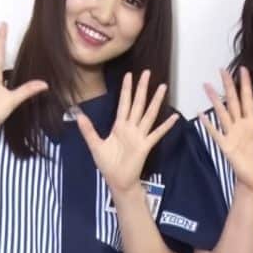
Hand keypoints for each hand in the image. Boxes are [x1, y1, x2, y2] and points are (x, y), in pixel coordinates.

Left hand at [78, 70, 177, 193]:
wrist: (117, 180)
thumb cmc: (107, 164)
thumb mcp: (95, 145)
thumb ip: (88, 130)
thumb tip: (78, 115)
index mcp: (119, 126)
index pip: (124, 103)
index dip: (126, 89)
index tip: (129, 75)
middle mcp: (131, 127)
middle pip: (138, 104)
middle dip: (142, 88)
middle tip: (147, 73)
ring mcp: (140, 135)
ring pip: (149, 114)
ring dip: (156, 101)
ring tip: (163, 87)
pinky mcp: (145, 146)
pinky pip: (157, 133)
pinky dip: (166, 126)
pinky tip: (174, 117)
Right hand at [200, 67, 252, 191]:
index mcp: (252, 122)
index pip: (248, 99)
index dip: (245, 85)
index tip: (243, 70)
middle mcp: (240, 125)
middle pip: (232, 101)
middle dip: (228, 86)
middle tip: (222, 70)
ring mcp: (231, 134)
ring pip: (222, 112)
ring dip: (215, 100)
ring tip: (206, 86)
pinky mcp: (225, 145)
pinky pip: (215, 132)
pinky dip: (208, 124)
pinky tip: (201, 114)